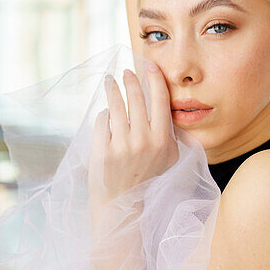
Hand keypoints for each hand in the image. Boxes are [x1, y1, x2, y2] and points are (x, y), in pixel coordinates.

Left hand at [89, 62, 177, 208]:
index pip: (159, 100)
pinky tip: (105, 112)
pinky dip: (103, 115)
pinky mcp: (103, 151)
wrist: (123, 204)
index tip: (148, 65)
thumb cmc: (147, 177)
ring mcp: (122, 146)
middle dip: (131, 80)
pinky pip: (102, 121)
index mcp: (162, 141)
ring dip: (113, 89)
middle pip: (137, 99)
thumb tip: (161, 101)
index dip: (154, 79)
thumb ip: (168, 132)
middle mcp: (144, 142)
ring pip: (116, 106)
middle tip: (126, 72)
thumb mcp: (168, 157)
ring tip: (109, 82)